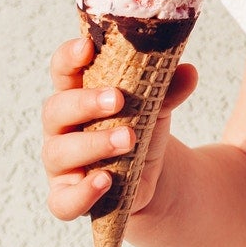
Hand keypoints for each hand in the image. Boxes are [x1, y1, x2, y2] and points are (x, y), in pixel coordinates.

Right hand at [40, 35, 199, 221]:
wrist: (147, 173)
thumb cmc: (140, 125)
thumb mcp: (156, 104)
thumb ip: (168, 88)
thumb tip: (188, 72)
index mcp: (77, 93)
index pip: (63, 71)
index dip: (69, 57)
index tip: (87, 46)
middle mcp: (62, 127)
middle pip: (56, 109)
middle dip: (85, 102)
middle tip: (117, 98)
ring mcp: (61, 163)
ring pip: (59, 153)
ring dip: (94, 144)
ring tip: (128, 138)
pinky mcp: (67, 195)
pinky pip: (62, 200)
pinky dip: (82, 192)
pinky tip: (106, 181)